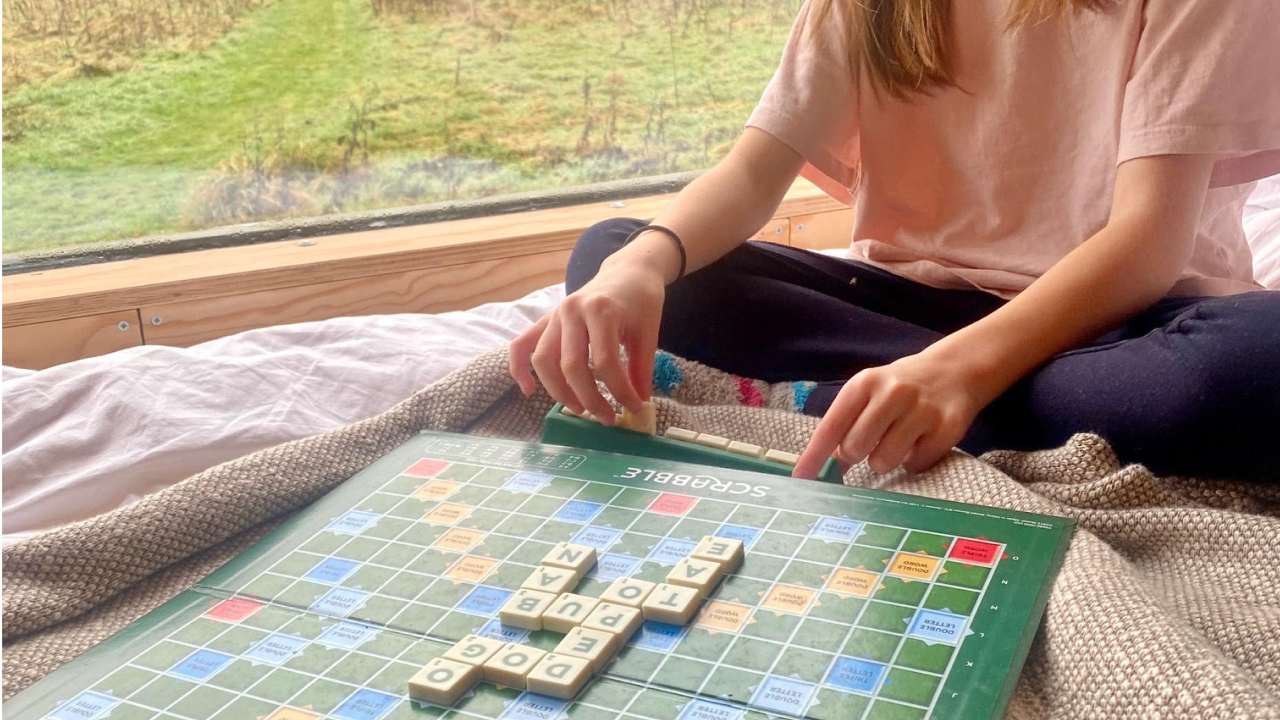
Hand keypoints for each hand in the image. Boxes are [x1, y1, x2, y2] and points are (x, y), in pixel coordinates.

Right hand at [509, 260, 665, 423]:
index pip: (605, 362)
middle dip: (589, 398)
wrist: (627, 271)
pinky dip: (519, 368)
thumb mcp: (649, 332)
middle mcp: (572, 311)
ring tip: (579, 409)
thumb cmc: (641, 300)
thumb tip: (638, 404)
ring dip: (558, 391)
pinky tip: (528, 390)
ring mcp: (555, 315)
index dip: (620, 391)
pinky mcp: (546, 320)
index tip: (634, 408)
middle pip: (571, 365)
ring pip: (544, 360)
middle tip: (606, 418)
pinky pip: (522, 344)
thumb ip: (641, 368)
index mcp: (600, 311)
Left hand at [793, 348, 1000, 476]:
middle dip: (857, 454)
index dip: (814, 456)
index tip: (801, 478)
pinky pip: (916, 465)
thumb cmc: (899, 389)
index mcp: (864, 384)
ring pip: (884, 461)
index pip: (831, 427)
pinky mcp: (947, 427)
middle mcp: (892, 393)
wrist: (954, 370)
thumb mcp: (868, 393)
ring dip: (887, 459)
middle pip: (855, 448)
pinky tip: (922, 440)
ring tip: (899, 439)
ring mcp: (921, 409)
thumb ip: (845, 424)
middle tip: (872, 440)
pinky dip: (915, 460)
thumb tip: (822, 465)